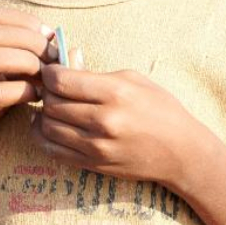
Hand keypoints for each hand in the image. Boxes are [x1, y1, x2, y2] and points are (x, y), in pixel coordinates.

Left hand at [30, 64, 209, 187]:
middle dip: (47, 92)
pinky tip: (49, 126)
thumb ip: (96, 72)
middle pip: (52, 103)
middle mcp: (104, 121)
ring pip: (48, 127)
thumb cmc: (160, 108)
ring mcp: (97, 146)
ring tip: (52, 106)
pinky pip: (53, 150)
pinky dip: (44, 136)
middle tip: (51, 88)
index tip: (52, 71)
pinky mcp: (93, 164)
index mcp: (115, 93)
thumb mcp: (133, 79)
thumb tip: (67, 60)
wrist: (181, 152)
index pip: (61, 81)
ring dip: (44, 114)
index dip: (49, 73)